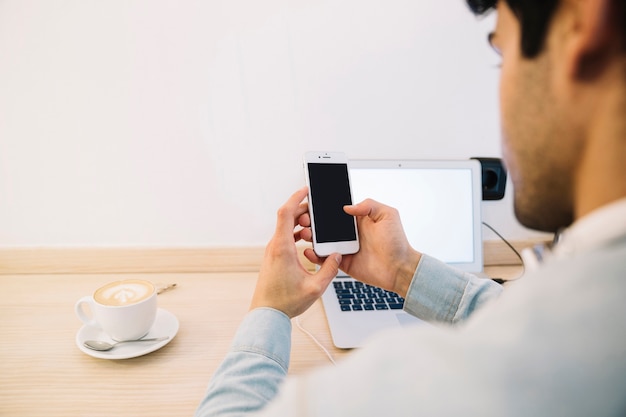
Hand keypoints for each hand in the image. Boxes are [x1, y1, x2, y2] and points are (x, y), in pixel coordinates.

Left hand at [250, 187, 341, 317]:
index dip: (296, 197)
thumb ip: (329, 269)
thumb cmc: (285, 302)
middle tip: (318, 210)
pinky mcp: (273, 257)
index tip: (306, 189)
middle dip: (303, 209)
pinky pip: (284, 237)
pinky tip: (307, 239)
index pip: (286, 212)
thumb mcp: (315, 287)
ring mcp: (272, 251)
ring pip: (285, 227)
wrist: (266, 314)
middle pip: (287, 217)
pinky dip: (295, 233)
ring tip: (315, 225)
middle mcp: (275, 246)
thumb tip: (337, 255)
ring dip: (299, 222)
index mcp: (282, 247)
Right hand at [302, 198, 420, 296]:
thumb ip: (369, 205)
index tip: (312, 206)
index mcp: (359, 220)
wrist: (400, 268)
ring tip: (305, 234)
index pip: (336, 212)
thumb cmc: (397, 242)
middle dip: (313, 222)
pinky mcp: (343, 263)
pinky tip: (310, 250)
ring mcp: (345, 248)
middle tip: (305, 220)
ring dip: (311, 237)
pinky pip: (325, 259)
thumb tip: (347, 206)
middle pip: (325, 226)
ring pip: (322, 241)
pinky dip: (316, 255)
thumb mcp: (388, 215)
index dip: (324, 209)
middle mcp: (350, 234)